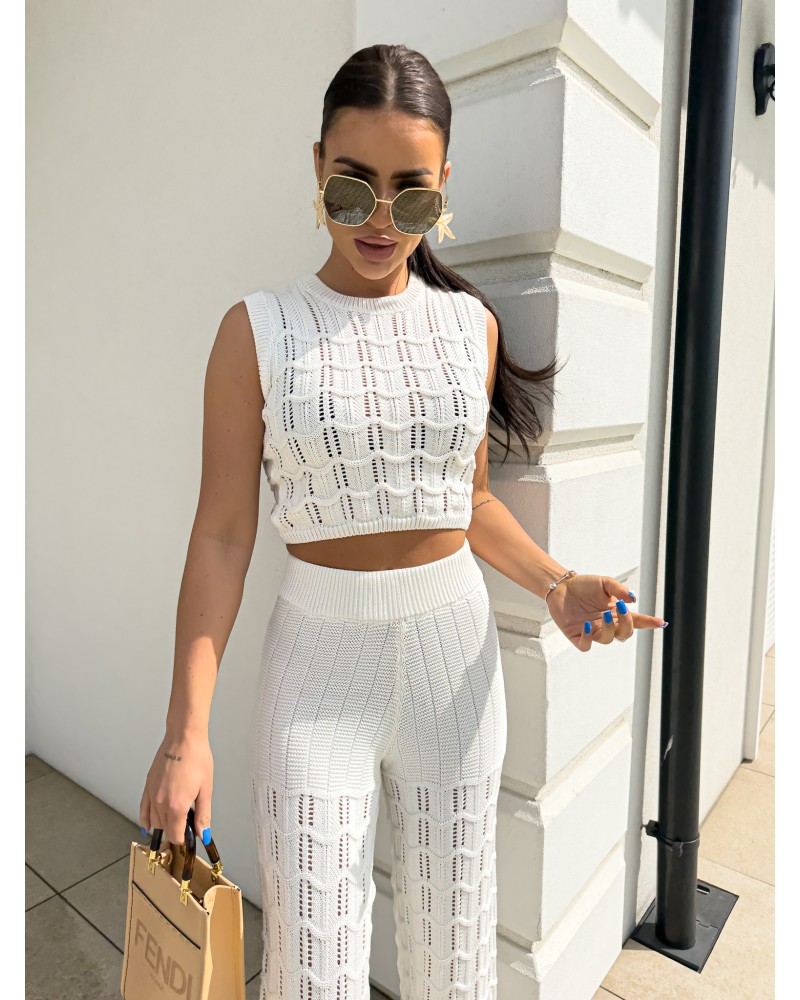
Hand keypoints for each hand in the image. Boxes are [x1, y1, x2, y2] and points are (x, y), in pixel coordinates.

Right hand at [139, 730, 213, 845]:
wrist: (184, 738)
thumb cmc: (197, 758)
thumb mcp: (206, 789)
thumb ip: (203, 815)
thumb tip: (204, 834)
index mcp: (176, 806)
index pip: (175, 835)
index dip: (184, 839)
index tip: (190, 836)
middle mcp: (160, 802)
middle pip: (164, 829)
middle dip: (175, 831)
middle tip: (187, 826)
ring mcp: (152, 794)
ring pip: (153, 821)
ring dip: (163, 825)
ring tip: (175, 819)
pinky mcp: (148, 785)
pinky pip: (143, 809)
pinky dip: (145, 819)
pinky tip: (147, 825)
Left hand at [545, 574, 666, 651]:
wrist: (561, 586)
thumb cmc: (584, 585)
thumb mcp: (604, 582)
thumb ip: (619, 589)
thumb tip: (632, 599)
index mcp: (616, 613)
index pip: (636, 620)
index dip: (649, 623)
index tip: (660, 623)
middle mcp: (606, 624)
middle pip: (624, 633)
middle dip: (627, 624)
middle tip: (622, 610)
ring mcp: (592, 631)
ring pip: (607, 640)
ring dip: (608, 629)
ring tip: (602, 615)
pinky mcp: (577, 636)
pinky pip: (586, 646)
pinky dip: (588, 639)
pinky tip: (587, 626)